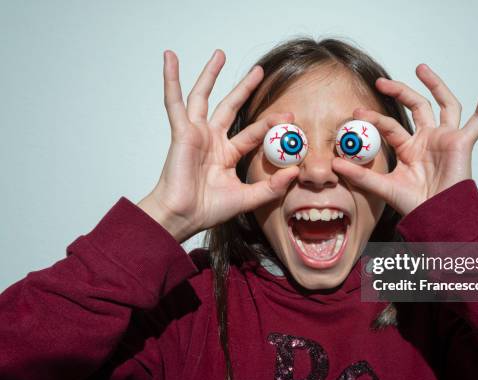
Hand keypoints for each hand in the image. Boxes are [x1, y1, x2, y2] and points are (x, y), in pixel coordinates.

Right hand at [138, 50, 298, 241]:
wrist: (184, 216)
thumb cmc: (208, 210)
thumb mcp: (247, 198)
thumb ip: (271, 187)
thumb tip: (295, 172)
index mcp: (227, 154)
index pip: (253, 133)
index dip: (270, 123)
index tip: (289, 115)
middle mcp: (212, 140)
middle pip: (231, 106)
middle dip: (245, 88)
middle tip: (259, 71)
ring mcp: (196, 133)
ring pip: (203, 97)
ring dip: (210, 74)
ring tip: (220, 54)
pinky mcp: (182, 132)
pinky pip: (174, 101)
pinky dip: (171, 79)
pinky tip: (170, 58)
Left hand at [332, 64, 477, 216]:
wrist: (437, 217)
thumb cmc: (415, 205)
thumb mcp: (383, 187)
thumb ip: (360, 175)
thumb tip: (333, 164)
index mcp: (409, 149)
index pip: (391, 126)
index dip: (374, 119)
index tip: (356, 113)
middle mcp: (428, 140)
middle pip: (416, 107)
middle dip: (400, 91)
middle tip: (380, 82)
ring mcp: (446, 139)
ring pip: (445, 104)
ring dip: (435, 85)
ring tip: (421, 68)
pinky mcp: (463, 142)